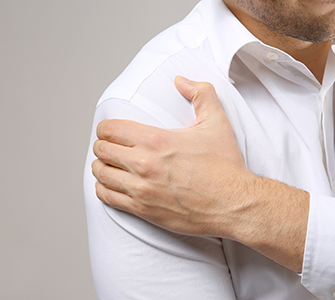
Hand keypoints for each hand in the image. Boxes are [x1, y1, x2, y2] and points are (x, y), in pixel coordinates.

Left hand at [92, 76, 309, 271]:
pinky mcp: (143, 210)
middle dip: (105, 145)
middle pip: (101, 150)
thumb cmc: (225, 166)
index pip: (109, 129)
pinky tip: (114, 184)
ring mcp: (141, 190)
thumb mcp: (217, 122)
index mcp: (156, 140)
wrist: (234, 203)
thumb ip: (200, 93)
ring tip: (113, 165)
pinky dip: (105, 188)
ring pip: (100, 174)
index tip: (115, 130)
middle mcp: (143, 165)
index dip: (108, 127)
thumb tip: (181, 80)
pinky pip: (107, 197)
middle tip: (115, 147)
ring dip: (103, 166)